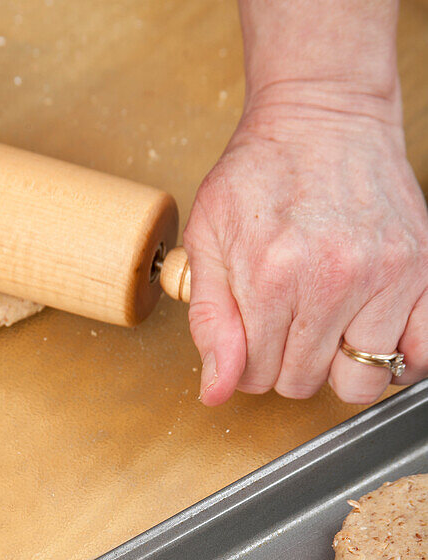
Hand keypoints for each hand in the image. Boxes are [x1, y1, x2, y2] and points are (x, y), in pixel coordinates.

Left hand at [183, 85, 427, 404]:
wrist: (322, 114)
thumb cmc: (262, 171)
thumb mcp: (208, 239)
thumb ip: (208, 321)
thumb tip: (215, 390)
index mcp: (273, 276)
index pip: (253, 376)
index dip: (245, 363)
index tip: (252, 333)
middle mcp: (332, 280)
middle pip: (301, 383)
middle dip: (286, 365)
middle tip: (286, 324)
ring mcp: (385, 276)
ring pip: (359, 381)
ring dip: (339, 368)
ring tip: (328, 332)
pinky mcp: (422, 271)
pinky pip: (421, 353)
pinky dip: (398, 359)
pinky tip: (372, 336)